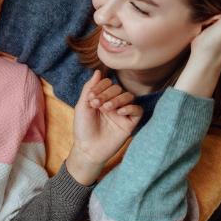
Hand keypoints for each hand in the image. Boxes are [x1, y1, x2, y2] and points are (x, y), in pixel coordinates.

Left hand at [67, 70, 142, 184]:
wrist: (88, 148)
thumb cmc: (83, 128)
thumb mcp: (82, 106)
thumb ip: (89, 88)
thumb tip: (98, 71)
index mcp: (102, 98)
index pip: (108, 83)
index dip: (101, 87)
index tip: (91, 98)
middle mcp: (113, 103)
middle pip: (118, 89)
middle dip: (107, 94)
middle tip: (97, 104)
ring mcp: (123, 113)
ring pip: (129, 96)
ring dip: (118, 99)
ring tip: (106, 108)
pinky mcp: (130, 123)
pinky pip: (138, 110)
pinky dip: (130, 108)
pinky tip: (119, 112)